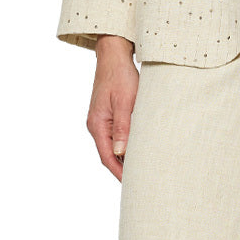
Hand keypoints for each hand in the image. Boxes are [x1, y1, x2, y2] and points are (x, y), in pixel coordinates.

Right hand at [87, 36, 138, 181]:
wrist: (114, 56)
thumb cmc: (120, 76)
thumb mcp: (125, 101)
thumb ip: (123, 127)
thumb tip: (120, 153)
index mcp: (97, 124)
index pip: (106, 157)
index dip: (119, 172)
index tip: (133, 184)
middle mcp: (96, 125)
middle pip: (108, 154)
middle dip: (123, 169)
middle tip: (141, 180)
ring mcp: (101, 120)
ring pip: (113, 145)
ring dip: (125, 156)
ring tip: (142, 167)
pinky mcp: (108, 115)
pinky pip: (116, 135)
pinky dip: (125, 144)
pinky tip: (138, 147)